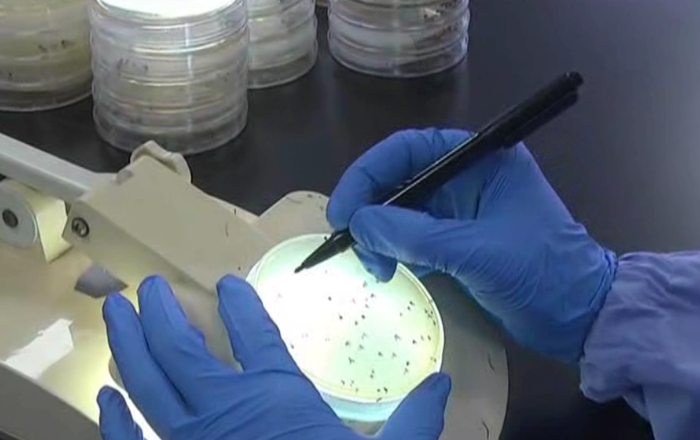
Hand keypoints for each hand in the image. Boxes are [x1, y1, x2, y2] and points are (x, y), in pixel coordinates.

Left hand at [97, 275, 451, 439]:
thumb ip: (415, 421)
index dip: (239, 304)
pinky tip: (103, 394)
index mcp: (279, 397)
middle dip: (162, 312)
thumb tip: (443, 383)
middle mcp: (226, 409)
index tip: (226, 284)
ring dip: (128, 344)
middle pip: (182, 348)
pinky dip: (115, 418)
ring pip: (147, 381)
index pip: (254, 333)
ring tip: (116, 311)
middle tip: (150, 287)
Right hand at [327, 128, 616, 361]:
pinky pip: (413, 237)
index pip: (409, 150)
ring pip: (401, 211)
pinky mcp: (456, 240)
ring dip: (380, 236)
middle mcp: (465, 177)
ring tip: (375, 267)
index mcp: (479, 159)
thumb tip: (357, 224)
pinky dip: (395, 251)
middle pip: (399, 179)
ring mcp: (460, 210)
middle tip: (351, 245)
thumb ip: (414, 235)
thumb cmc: (539, 271)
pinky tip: (389, 270)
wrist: (579, 316)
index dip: (368, 175)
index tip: (343, 211)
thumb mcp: (475, 251)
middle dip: (371, 210)